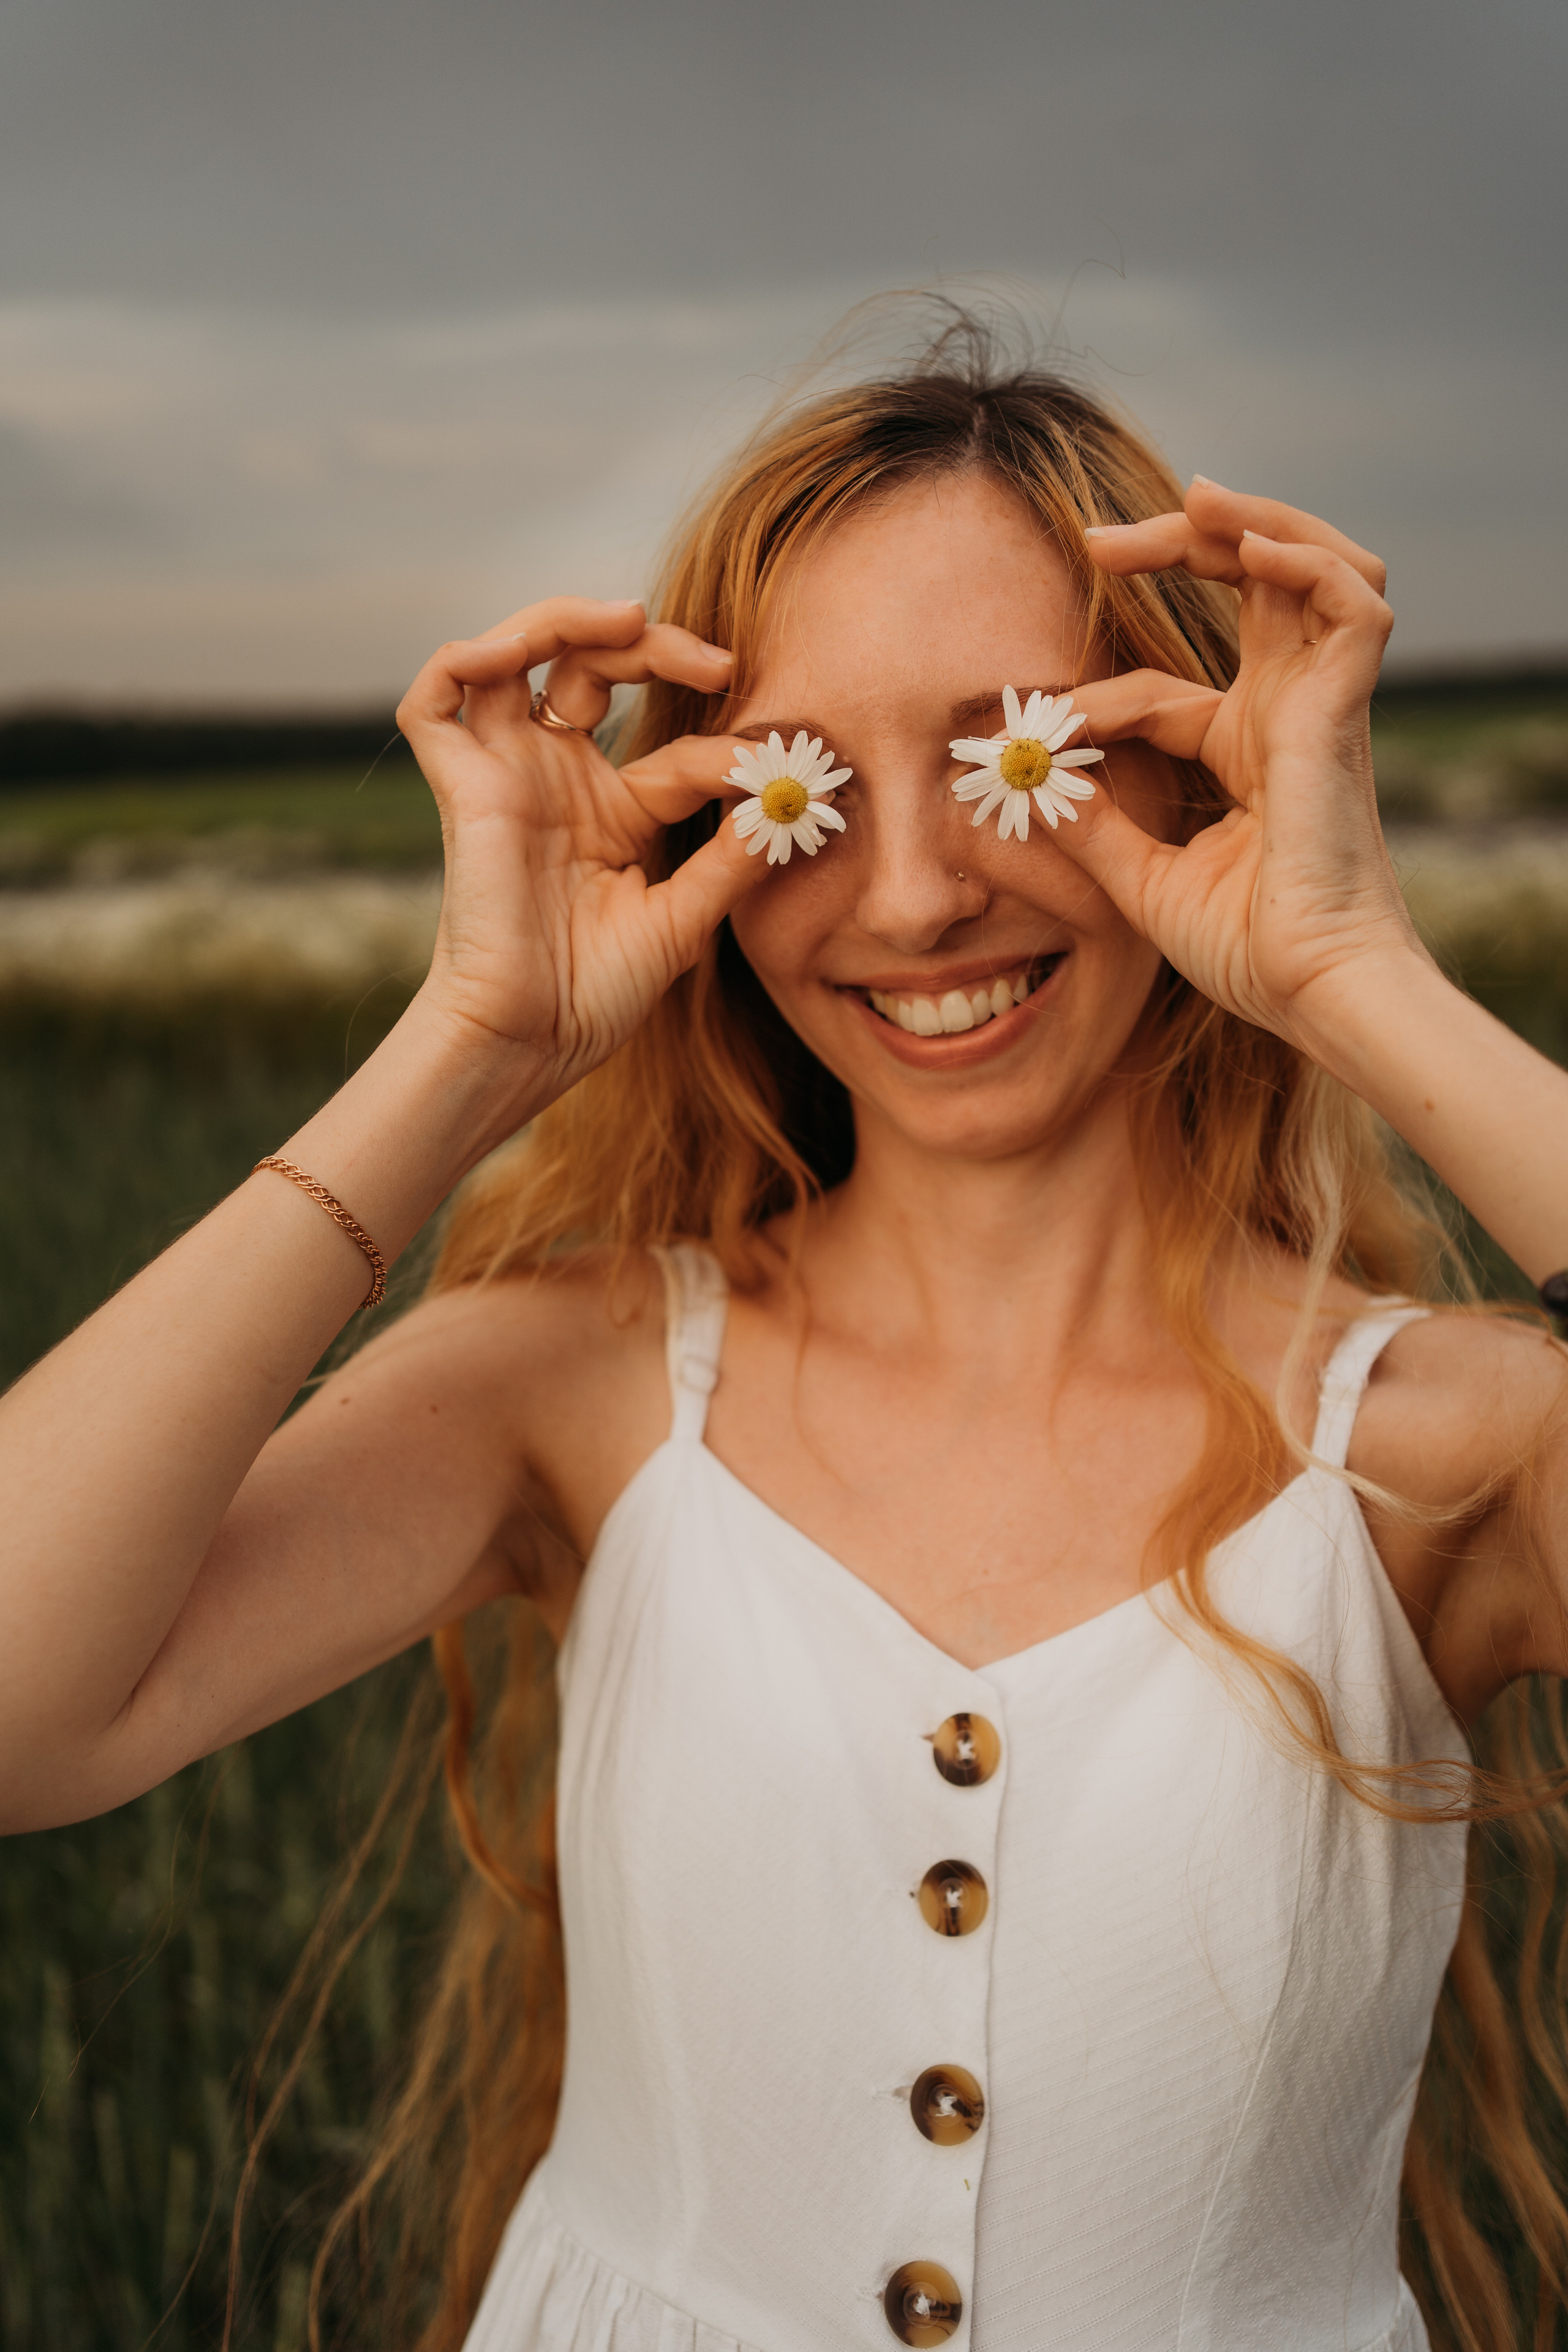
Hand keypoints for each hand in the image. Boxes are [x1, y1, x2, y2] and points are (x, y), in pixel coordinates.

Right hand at [396, 597, 759, 1097]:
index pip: (675, 746)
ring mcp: (507, 777)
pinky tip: (509, 652)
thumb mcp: (687, 915)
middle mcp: (559, 780)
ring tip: (625, 617)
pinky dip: (461, 658)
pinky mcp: (461, 787)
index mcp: (616, 811)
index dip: (725, 748)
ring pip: (513, 658)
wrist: (532, 1040)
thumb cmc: (599, 994)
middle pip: (591, 668)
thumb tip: (797, 796)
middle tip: (712, 661)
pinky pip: (434, 700)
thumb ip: (734, 854)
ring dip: (563, 619)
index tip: (773, 765)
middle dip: (651, 645)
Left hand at [1060, 478, 1426, 1051]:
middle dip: (1182, 546)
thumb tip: (1030, 779)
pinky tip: (1250, 547)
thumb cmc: (1251, 952)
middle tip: (1100, 541)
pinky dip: (1309, 561)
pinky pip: (1355, 605)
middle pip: (1252, 588)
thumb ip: (1093, 827)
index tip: (1034, 728)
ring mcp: (1322, 709)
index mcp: (1245, 755)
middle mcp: (1288, 717)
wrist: (1310, 990)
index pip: (1159, 694)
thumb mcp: (1144, 881)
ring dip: (1258, 521)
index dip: (1094, 701)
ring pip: (1315, 569)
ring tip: (1195, 500)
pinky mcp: (1345, 713)